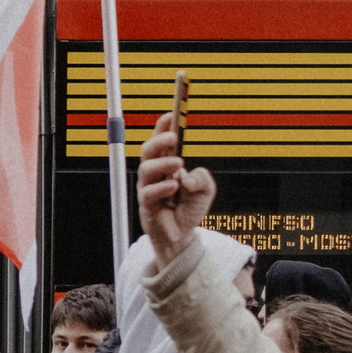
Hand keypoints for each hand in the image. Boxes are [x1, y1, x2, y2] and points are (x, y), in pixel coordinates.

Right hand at [136, 112, 215, 266]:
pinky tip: (175, 186)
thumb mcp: (205, 192)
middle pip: (148, 150)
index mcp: (166, 164)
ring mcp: (148, 188)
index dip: (163, 126)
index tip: (170, 114)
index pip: (161, 141)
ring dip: (163, 163)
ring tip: (179, 164)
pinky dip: (162, 187)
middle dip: (159, 140)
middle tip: (173, 136)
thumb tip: (188, 176)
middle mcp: (155, 173)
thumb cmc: (189, 210)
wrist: (181, 237)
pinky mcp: (146, 205)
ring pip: (146, 169)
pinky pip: (148, 193)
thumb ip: (203, 179)